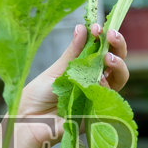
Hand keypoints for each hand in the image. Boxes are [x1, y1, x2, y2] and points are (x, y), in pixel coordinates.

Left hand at [14, 23, 131, 147]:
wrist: (28, 120)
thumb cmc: (39, 95)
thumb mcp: (57, 69)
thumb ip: (73, 52)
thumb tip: (82, 27)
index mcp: (86, 69)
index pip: (104, 50)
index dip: (106, 38)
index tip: (99, 27)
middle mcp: (95, 82)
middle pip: (117, 63)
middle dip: (118, 46)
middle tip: (111, 35)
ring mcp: (98, 96)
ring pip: (120, 79)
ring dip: (117, 65)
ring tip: (108, 57)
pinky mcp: (97, 112)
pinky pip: (109, 98)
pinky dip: (105, 87)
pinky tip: (99, 80)